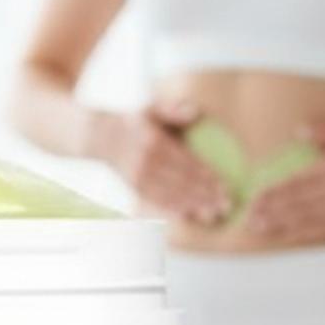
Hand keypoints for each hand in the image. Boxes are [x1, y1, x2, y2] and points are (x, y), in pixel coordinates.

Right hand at [95, 100, 232, 224]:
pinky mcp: (133, 188)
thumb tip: (196, 111)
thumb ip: (172, 109)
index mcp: (154, 142)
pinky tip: (188, 215)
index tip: (225, 186)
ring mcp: (139, 178)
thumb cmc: (134, 122)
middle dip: (206, 196)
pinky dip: (172, 210)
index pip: (187, 162)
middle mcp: (146, 162)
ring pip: (171, 195)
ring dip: (193, 206)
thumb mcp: (151, 109)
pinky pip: (155, 201)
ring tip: (213, 214)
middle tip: (226, 206)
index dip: (207, 176)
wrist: (99, 136)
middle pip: (182, 182)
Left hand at [245, 119, 324, 241]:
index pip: (297, 183)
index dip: (274, 193)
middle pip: (298, 205)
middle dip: (271, 214)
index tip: (254, 199)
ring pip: (309, 221)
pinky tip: (292, 237)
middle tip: (247, 221)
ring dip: (283, 226)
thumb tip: (298, 132)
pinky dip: (308, 234)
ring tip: (261, 232)